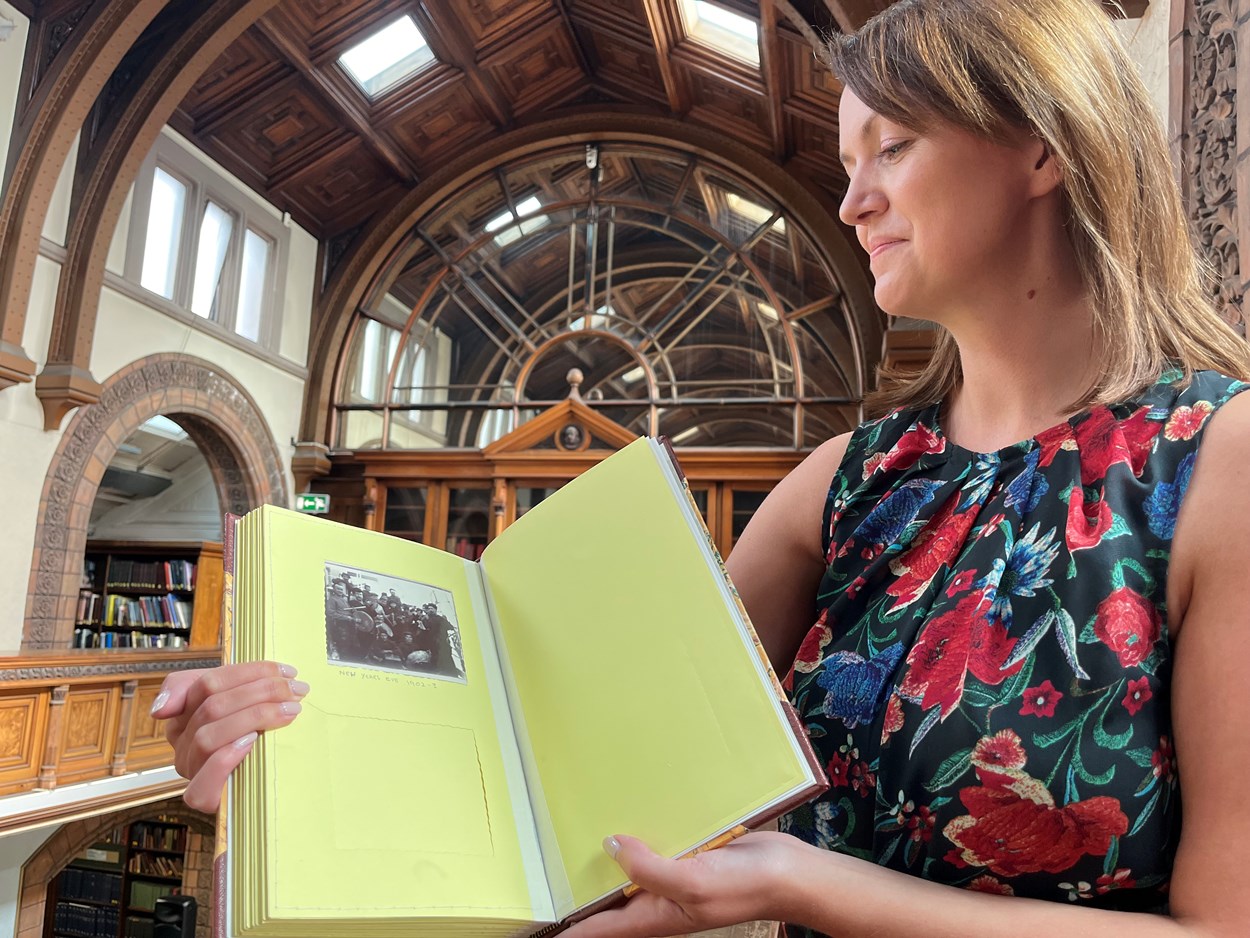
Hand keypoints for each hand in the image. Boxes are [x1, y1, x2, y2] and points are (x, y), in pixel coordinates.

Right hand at [151, 661, 308, 811]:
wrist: (265, 782)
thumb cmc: (252, 732)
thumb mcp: (237, 701)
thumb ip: (209, 686)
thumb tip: (162, 709)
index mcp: (185, 713)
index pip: (207, 684)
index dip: (249, 673)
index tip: (287, 672)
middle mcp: (181, 741)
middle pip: (212, 707)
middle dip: (260, 693)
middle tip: (297, 691)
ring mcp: (190, 769)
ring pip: (208, 737)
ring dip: (253, 719)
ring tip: (289, 712)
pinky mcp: (202, 797)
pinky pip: (203, 780)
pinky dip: (226, 758)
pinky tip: (252, 742)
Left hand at [564, 832, 799, 937]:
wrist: (786, 871)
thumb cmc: (743, 887)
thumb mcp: (690, 883)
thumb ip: (648, 869)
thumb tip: (610, 846)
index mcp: (653, 918)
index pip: (600, 931)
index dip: (569, 933)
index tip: (537, 930)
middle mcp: (657, 900)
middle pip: (608, 901)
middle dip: (578, 893)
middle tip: (543, 875)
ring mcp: (672, 876)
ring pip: (629, 869)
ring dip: (606, 858)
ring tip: (570, 839)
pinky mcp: (687, 853)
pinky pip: (655, 844)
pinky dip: (639, 833)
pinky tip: (624, 812)